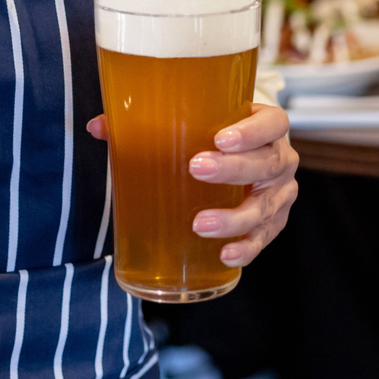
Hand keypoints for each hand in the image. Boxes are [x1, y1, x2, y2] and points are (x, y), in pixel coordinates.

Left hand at [86, 104, 298, 266]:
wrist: (243, 158)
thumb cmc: (216, 137)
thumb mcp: (194, 123)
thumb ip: (147, 123)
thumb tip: (98, 127)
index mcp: (267, 126)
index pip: (274, 123)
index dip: (252, 130)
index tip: (220, 138)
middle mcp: (280, 159)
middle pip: (267, 164)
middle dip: (234, 169)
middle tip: (197, 169)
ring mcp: (279, 194)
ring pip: (265, 206)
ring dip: (234, 217)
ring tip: (200, 223)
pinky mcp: (272, 223)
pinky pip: (264, 238)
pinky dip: (246, 248)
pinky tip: (225, 255)